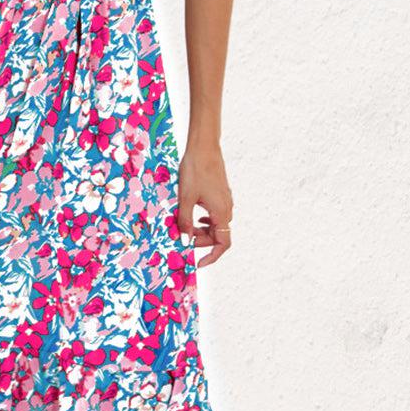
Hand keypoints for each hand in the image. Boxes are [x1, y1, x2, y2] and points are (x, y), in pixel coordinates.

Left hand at [176, 141, 233, 267]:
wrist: (204, 147)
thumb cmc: (195, 171)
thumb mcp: (185, 198)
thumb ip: (185, 222)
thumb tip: (184, 241)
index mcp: (221, 212)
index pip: (223, 244)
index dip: (212, 256)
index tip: (199, 263)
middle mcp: (227, 208)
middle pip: (218, 235)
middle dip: (201, 241)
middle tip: (182, 239)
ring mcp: (225, 200)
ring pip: (216, 224)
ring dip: (201, 230)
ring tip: (185, 228)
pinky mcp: (221, 193)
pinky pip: (215, 214)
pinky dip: (205, 220)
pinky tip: (194, 216)